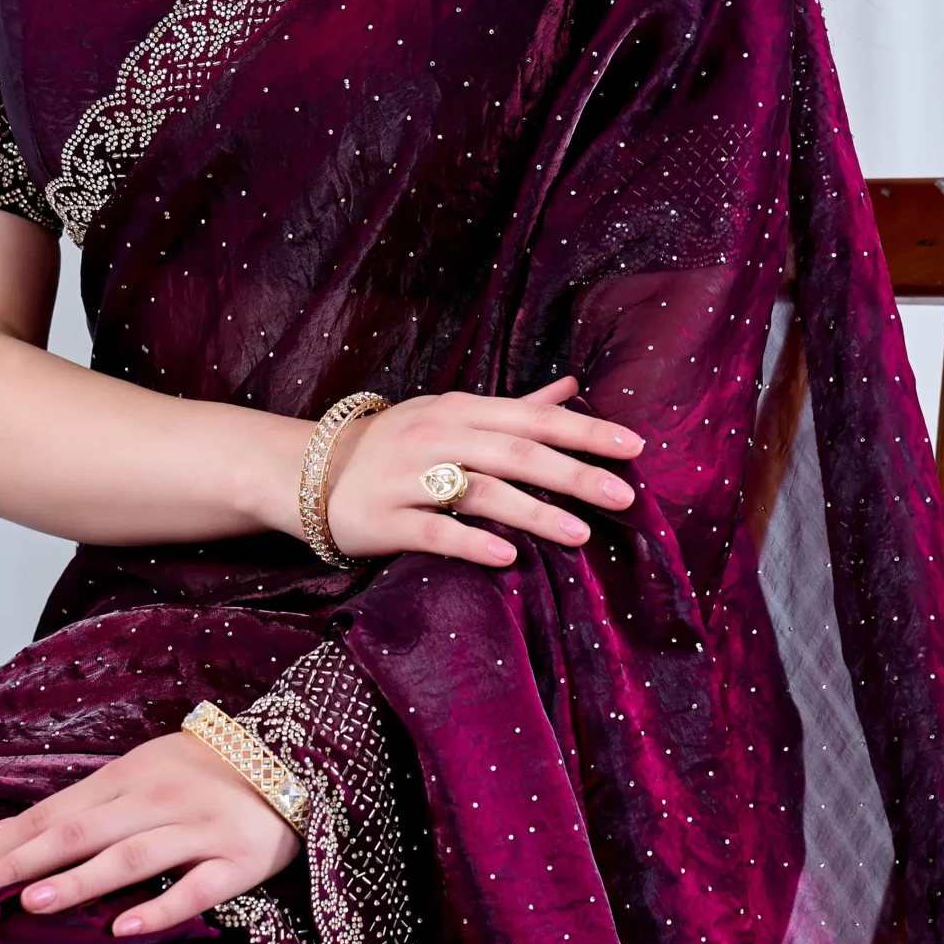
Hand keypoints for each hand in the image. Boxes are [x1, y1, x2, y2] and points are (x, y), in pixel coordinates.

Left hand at [0, 730, 299, 937]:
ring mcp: (198, 829)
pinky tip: (124, 928)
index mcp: (129, 777)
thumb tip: (0, 832)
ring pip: (131, 856)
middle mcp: (158, 799)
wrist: (296, 759)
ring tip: (30, 904)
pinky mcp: (237, 861)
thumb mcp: (136, 773)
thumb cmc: (202, 772)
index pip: (53, 813)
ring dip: (79, 881)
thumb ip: (75, 805)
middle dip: (20, 863)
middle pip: (80, 832)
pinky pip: (195, 887)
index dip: (5, 845)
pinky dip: (159, 907)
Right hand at [322, 375, 641, 569]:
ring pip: (479, 491)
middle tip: (623, 496)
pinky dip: (471, 541)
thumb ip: (517, 407)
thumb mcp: (453, 414)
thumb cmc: (396, 443)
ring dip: (533, 512)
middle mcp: (437, 436)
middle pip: (515, 453)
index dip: (584, 431)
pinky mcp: (385, 518)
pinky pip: (433, 530)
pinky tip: (507, 557)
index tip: (633, 448)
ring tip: (580, 534)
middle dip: (573, 474)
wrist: (309, 470)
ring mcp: (409, 477)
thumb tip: (572, 386)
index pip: (533, 418)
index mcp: (461, 410)